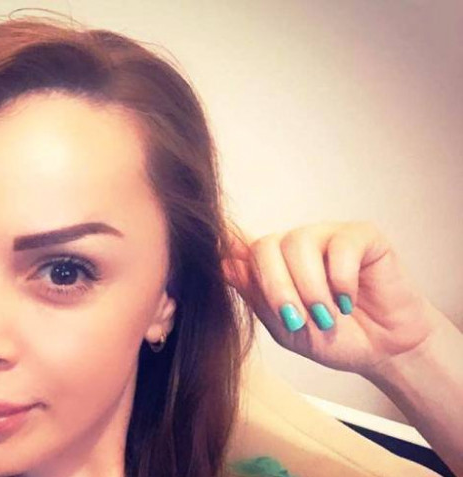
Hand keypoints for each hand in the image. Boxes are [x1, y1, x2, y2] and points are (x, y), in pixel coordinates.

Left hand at [222, 221, 437, 375]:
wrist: (384, 350)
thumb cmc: (334, 338)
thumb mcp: (286, 329)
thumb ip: (257, 298)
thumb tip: (225, 266)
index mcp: (271, 265)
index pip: (240, 246)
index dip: (224, 242)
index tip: (212, 246)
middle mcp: (294, 245)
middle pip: (265, 246)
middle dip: (276, 288)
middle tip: (296, 320)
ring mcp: (326, 236)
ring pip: (299, 244)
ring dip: (310, 288)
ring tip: (327, 317)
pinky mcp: (360, 235)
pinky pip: (339, 247)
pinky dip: (341, 280)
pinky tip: (348, 301)